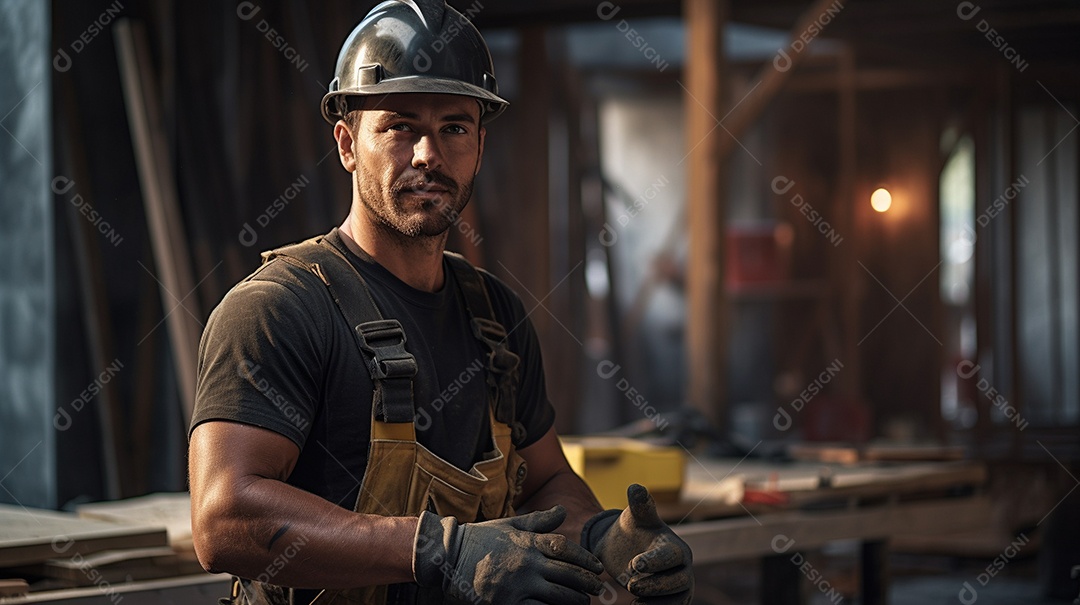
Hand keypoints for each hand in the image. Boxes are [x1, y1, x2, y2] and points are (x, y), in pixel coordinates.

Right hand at [413, 505, 603, 604]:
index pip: (565, 548)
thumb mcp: (510, 525)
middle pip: (567, 573)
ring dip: (575, 600)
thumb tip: (563, 511)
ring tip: (585, 602)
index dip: (585, 557)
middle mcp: (527, 562)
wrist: (449, 557)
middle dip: (587, 582)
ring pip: (557, 595)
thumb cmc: (481, 539)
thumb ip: (539, 521)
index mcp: (528, 542)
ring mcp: (518, 584)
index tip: (597, 565)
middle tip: (599, 588)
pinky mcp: (507, 603)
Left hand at [582, 484, 693, 604]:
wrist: (625, 550)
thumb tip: (636, 487)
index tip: (634, 564)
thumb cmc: (632, 531)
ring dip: (655, 601)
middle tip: (629, 584)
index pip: (671, 556)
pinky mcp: (674, 599)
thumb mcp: (633, 517)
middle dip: (654, 585)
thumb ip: (639, 504)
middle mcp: (683, 567)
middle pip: (677, 581)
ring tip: (633, 600)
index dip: (654, 561)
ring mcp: (680, 585)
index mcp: (675, 546)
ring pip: (676, 598)